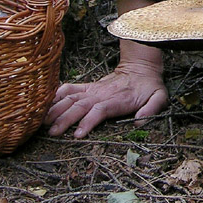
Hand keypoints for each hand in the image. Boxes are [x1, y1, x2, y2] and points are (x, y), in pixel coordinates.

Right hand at [45, 60, 168, 137]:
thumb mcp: (159, 97)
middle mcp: (101, 94)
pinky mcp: (88, 87)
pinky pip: (69, 88)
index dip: (87, 122)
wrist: (141, 67)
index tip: (77, 134)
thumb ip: (152, 109)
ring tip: (42, 121)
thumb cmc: (149, 86)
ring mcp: (93, 89)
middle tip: (52, 132)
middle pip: (79, 105)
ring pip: (70, 97)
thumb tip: (139, 122)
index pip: (99, 110)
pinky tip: (44, 103)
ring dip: (56, 108)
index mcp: (118, 99)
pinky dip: (56, 94)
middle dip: (64, 119)